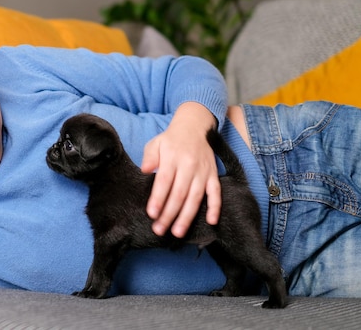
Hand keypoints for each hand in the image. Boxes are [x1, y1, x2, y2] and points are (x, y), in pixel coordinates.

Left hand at [142, 102, 220, 237]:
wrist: (193, 127)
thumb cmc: (170, 140)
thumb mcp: (155, 143)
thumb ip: (149, 157)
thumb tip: (144, 170)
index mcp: (172, 157)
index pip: (164, 181)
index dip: (158, 198)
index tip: (152, 214)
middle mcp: (189, 165)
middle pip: (179, 194)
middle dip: (169, 214)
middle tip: (159, 230)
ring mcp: (203, 172)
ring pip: (196, 197)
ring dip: (187, 216)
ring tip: (178, 232)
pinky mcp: (213, 175)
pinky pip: (216, 193)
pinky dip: (215, 207)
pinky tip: (211, 221)